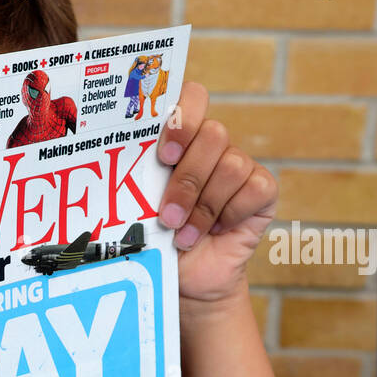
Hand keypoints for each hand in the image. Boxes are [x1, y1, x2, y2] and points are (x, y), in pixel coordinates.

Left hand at [156, 82, 276, 305]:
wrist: (186, 279)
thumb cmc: (157, 239)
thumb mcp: (138, 209)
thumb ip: (137, 180)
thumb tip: (113, 168)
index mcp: (181, 139)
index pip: (192, 98)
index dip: (183, 117)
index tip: (164, 154)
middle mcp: (213, 146)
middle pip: (213, 134)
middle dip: (187, 180)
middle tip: (166, 216)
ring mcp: (240, 166)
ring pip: (231, 165)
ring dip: (203, 207)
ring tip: (183, 235)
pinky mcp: (262, 190)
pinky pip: (255, 187)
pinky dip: (231, 213)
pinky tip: (216, 231)